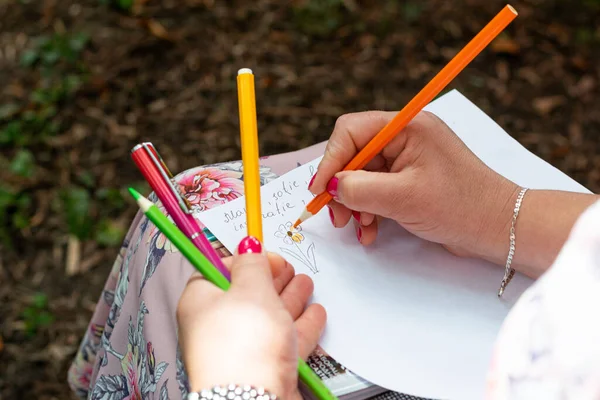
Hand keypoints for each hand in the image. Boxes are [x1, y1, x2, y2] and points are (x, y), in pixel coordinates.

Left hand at [177, 237, 325, 399]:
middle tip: (287, 266)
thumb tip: (248, 244)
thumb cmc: (243, 345)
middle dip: (271, 277)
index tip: (262, 249)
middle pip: (247, 294)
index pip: (217, 270)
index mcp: (202, 302)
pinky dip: (302, 325)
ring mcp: (244, 349)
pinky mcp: (267, 367)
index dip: (243, 258)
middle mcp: (219, 326)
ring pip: (270, 317)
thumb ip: (253, 263)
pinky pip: (286, 340)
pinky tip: (316, 313)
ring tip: (306, 283)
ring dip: (290, 298)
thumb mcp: (250, 288)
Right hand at [310, 111, 518, 265]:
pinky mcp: (410, 181)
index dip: (331, 160)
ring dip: (354, 203)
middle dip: (342, 187)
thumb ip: (359, 188)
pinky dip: (369, 210)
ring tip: (359, 227)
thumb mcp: (402, 197)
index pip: (351, 131)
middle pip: (354, 155)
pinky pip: (377, 190)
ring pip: (363, 175)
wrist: (499, 229)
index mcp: (407, 127)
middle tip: (337, 217)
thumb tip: (330, 187)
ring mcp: (408, 160)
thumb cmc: (460, 206)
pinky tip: (371, 230)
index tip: (320, 190)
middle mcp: (405, 138)